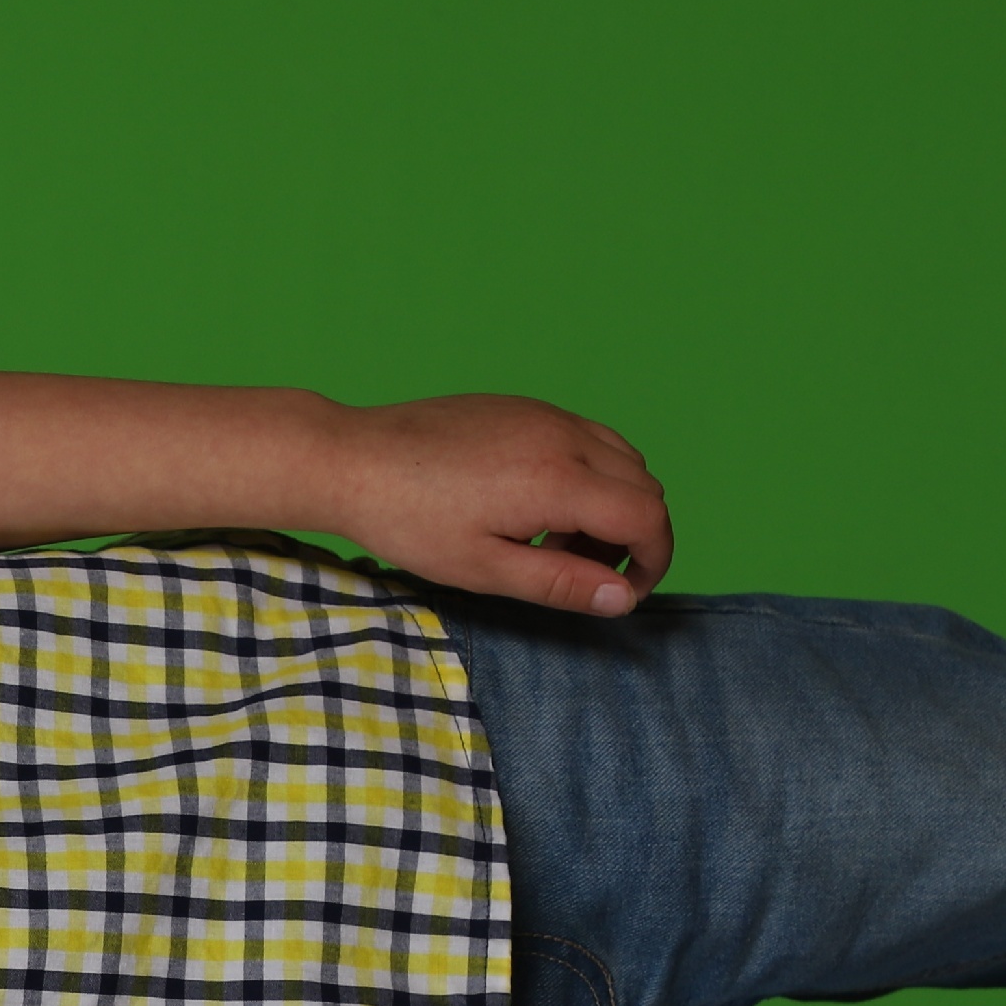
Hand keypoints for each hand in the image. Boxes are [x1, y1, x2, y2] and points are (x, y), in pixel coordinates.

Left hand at [318, 397, 672, 614]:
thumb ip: (562, 583)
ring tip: (554, 544)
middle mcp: (561, 436)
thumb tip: (623, 599)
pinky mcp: (521, 406)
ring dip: (612, 503)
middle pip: (644, 485)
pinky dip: (587, 475)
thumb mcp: (485, 569)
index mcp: (558, 480)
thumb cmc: (409, 520)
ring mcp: (543, 414)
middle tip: (582, 574)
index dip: (654, 561)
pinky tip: (533, 507)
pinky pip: (584, 437)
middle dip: (634, 536)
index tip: (627, 593)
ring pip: (621, 457)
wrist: (352, 460)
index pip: (648, 516)